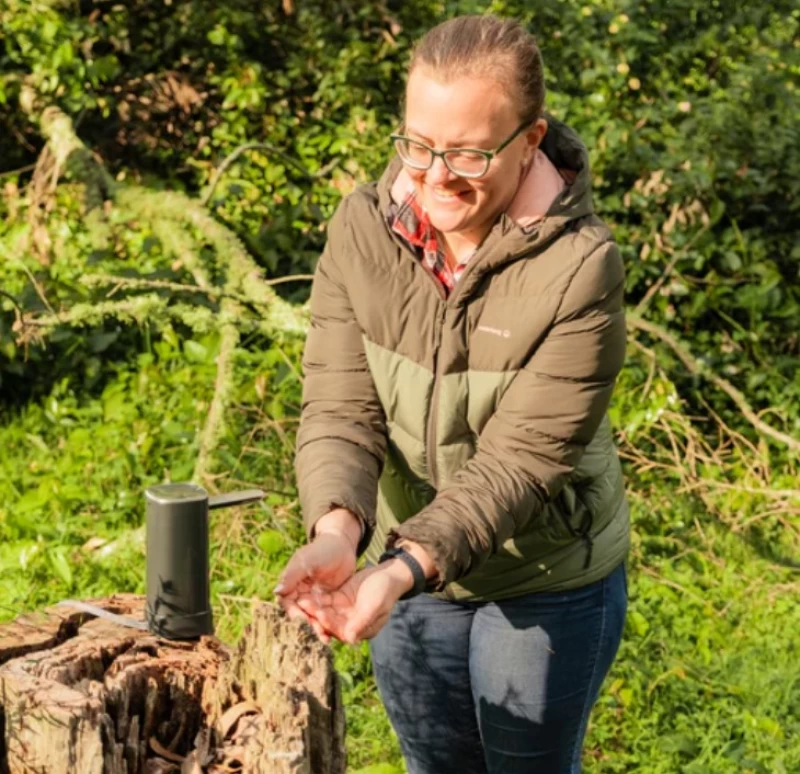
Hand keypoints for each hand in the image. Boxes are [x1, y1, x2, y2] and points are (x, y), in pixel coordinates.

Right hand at [274, 508, 360, 640]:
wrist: (342, 545)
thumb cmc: (321, 549)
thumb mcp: (307, 560)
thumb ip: (292, 575)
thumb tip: (277, 591)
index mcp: (291, 584)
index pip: (288, 603)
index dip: (294, 613)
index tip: (302, 622)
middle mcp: (300, 594)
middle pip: (300, 614)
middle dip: (307, 625)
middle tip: (317, 635)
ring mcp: (314, 599)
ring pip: (312, 617)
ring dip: (317, 628)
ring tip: (326, 639)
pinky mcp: (327, 602)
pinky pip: (325, 616)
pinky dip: (327, 625)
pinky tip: (334, 634)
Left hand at [294, 560, 415, 643]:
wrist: (388, 575)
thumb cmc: (385, 592)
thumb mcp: (375, 606)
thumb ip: (362, 622)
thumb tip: (349, 640)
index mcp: (358, 630)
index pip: (341, 631)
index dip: (330, 624)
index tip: (321, 615)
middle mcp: (348, 624)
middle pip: (329, 623)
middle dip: (316, 617)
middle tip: (305, 608)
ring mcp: (342, 612)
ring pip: (325, 612)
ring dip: (313, 608)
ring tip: (302, 600)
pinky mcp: (338, 600)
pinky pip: (325, 601)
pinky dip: (316, 598)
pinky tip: (306, 593)